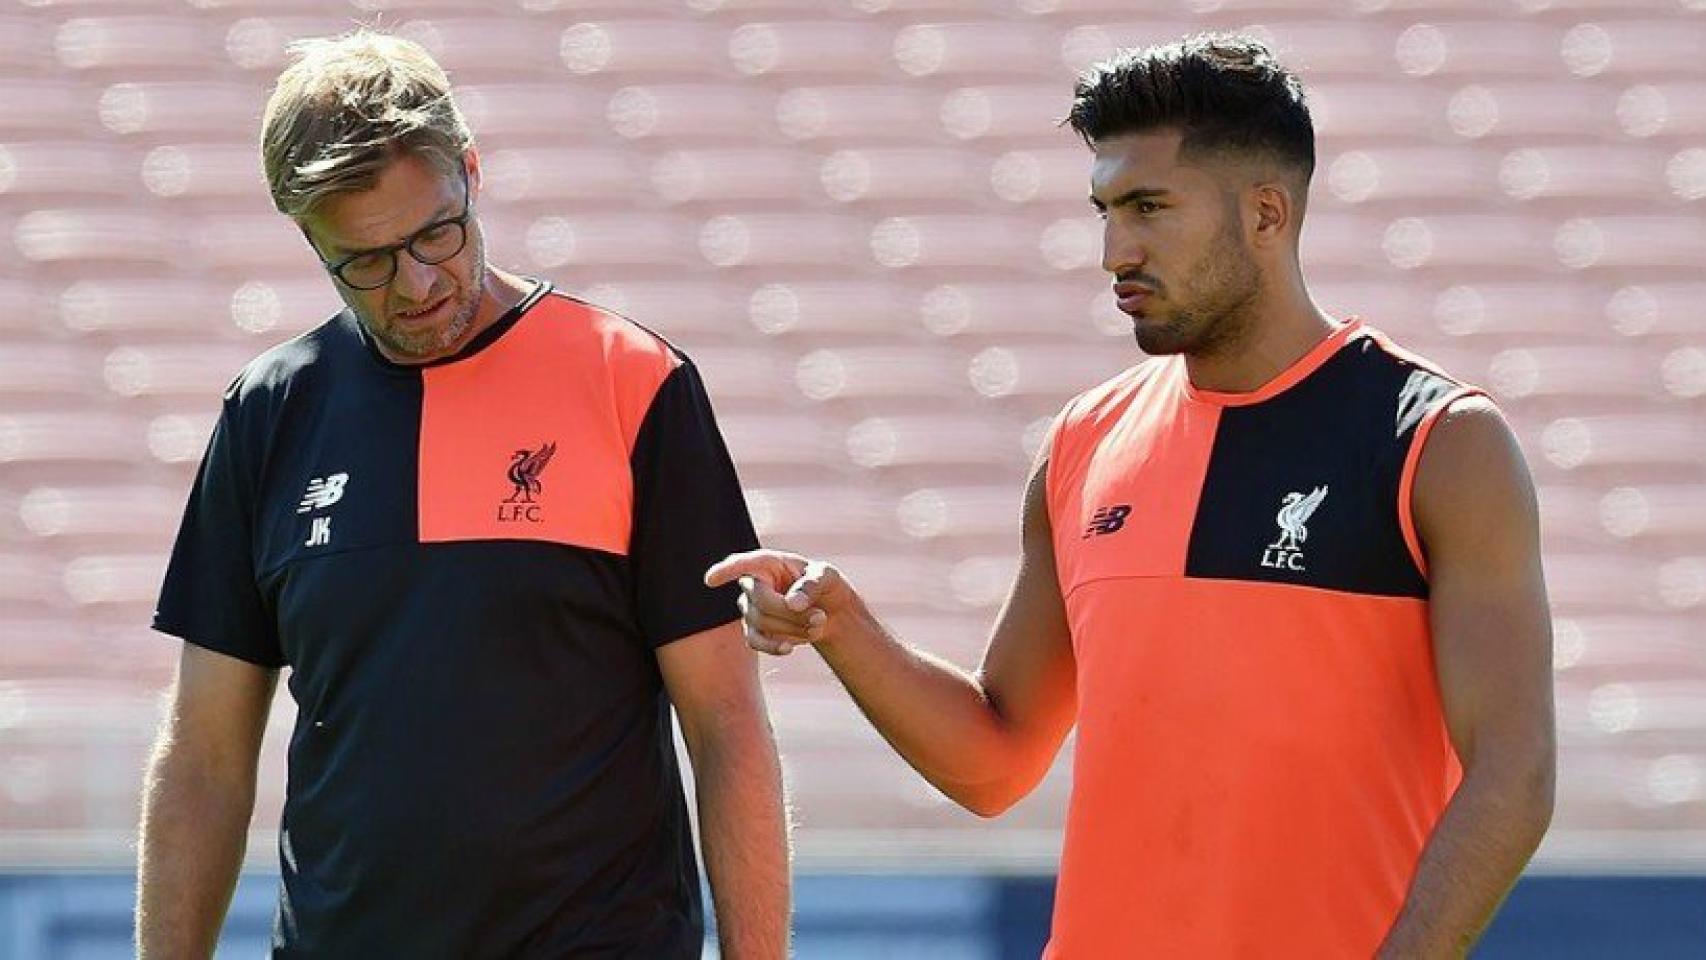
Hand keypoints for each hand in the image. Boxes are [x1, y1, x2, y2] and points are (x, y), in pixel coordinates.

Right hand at [705, 549, 852, 656]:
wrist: (829, 609)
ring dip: (793, 628)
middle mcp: (753, 584)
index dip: (727, 571)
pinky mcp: (755, 631)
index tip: (710, 580)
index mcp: (768, 563)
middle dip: (792, 614)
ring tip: (818, 625)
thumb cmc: (824, 584)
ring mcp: (750, 609)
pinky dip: (774, 646)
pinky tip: (790, 648)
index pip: (743, 564)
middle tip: (820, 617)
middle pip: (762, 602)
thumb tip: (793, 603)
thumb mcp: (827, 576)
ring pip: (761, 623)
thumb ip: (811, 585)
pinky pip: (755, 642)